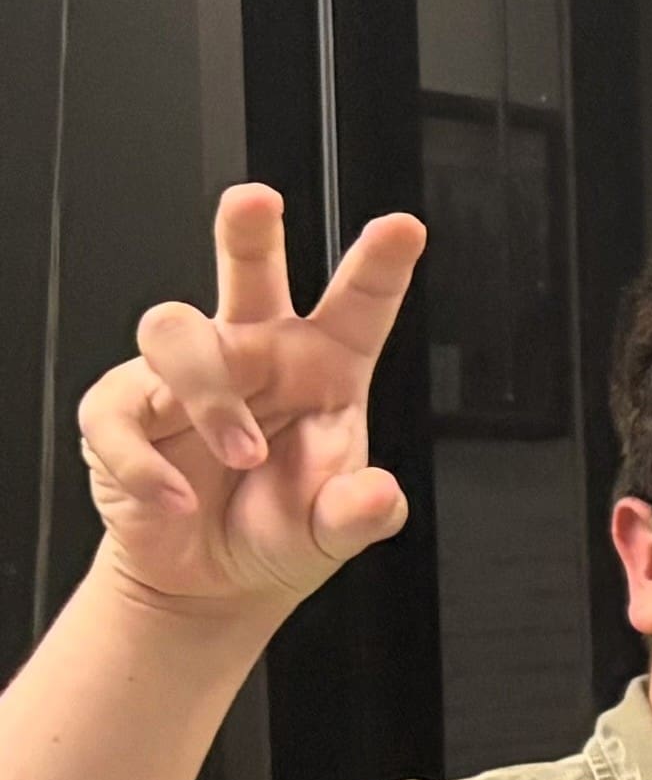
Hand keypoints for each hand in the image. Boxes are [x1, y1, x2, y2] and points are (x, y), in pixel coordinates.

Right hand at [77, 186, 426, 618]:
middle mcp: (254, 353)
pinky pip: (119, 413)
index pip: (359, 304)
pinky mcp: (124, 410)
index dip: (380, 262)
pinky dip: (147, 464)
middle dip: (248, 232)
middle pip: (248, 272)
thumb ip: (360, 513)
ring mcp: (183, 376)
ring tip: (243, 456)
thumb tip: (379, 494)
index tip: (403, 227)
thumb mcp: (333, 533)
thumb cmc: (280, 530)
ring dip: (208, 395)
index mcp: (323, 366)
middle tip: (256, 201)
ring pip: (175, 331)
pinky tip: (177, 498)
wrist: (210, 579)